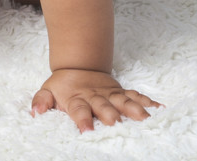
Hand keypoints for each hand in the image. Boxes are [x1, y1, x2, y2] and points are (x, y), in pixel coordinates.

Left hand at [31, 69, 160, 131]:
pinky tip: (160, 109)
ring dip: (134, 109)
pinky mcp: (121, 92)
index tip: (87, 131)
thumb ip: (41, 101)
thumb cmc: (63, 86)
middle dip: (111, 115)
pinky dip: (148, 102)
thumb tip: (35, 111)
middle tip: (117, 124)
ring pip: (123, 100)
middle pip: (104, 106)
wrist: (78, 65)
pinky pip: (136, 96)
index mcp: (77, 99)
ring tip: (145, 118)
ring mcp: (110, 94)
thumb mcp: (47, 90)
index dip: (82, 120)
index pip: (79, 110)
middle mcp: (96, 97)